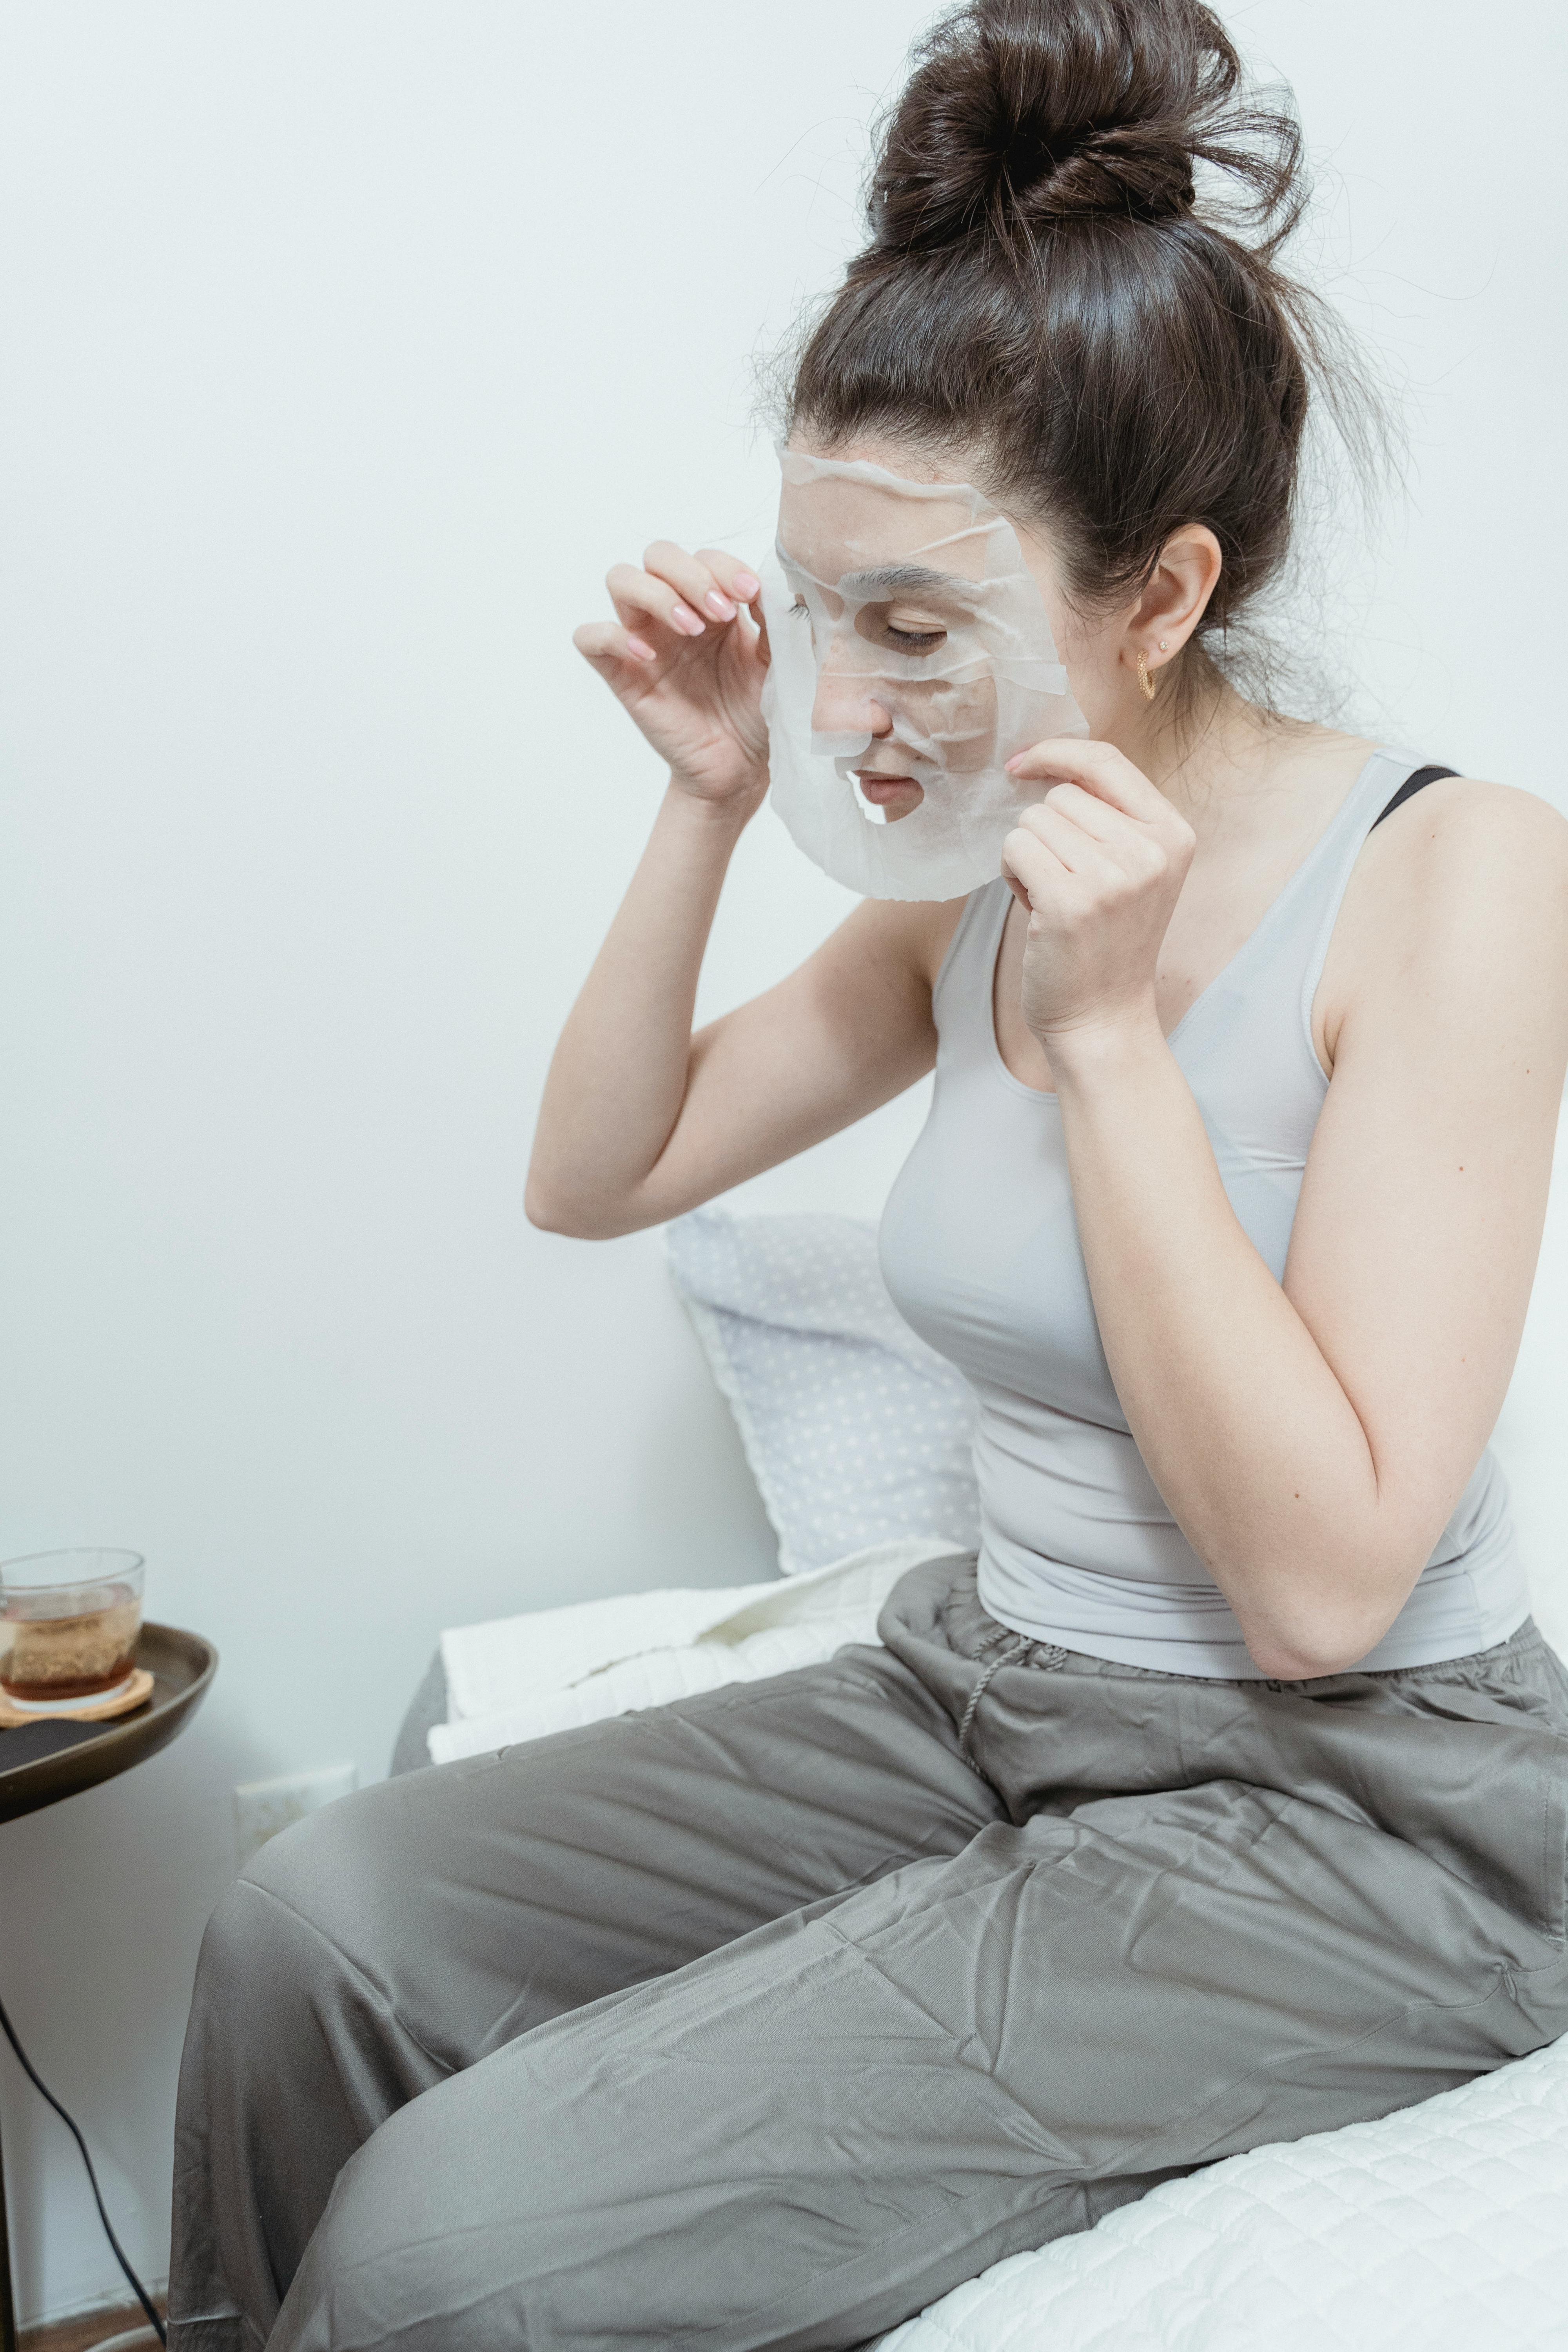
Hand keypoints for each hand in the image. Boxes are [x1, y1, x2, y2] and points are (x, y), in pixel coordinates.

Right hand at [574, 541, 769, 809]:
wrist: (742, 766)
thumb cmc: (757, 710)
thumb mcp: (776, 660)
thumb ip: (774, 619)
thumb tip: (769, 583)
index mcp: (710, 602)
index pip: (703, 557)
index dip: (723, 566)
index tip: (750, 594)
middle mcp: (672, 613)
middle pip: (658, 555)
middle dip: (690, 574)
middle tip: (723, 613)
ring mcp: (644, 640)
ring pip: (620, 580)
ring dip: (656, 594)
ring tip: (691, 628)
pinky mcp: (622, 675)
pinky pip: (591, 638)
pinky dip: (612, 636)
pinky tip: (648, 655)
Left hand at [1000, 740, 1195, 1054]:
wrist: (1103, 1019)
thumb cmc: (1105, 943)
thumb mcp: (1131, 870)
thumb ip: (1108, 817)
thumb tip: (1046, 763)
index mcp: (1173, 834)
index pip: (1107, 759)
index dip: (1058, 752)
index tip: (1023, 764)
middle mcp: (1150, 851)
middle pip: (1061, 795)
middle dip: (1046, 832)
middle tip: (1063, 882)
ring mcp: (1113, 876)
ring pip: (1033, 821)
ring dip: (1028, 855)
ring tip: (1051, 899)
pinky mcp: (1071, 901)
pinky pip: (1015, 848)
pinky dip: (1012, 874)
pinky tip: (1034, 909)